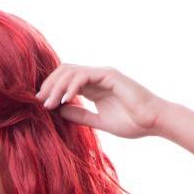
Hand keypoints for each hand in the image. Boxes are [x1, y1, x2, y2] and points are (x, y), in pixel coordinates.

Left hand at [35, 64, 165, 138]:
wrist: (153, 121)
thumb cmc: (132, 123)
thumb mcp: (100, 121)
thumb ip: (81, 116)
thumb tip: (60, 112)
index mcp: (93, 88)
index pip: (66, 81)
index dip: (51, 90)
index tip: (41, 105)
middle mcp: (96, 78)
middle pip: (64, 71)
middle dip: (49, 85)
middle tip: (39, 102)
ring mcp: (102, 74)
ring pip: (71, 71)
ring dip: (56, 86)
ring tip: (49, 103)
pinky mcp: (109, 75)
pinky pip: (84, 76)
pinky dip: (71, 86)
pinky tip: (64, 100)